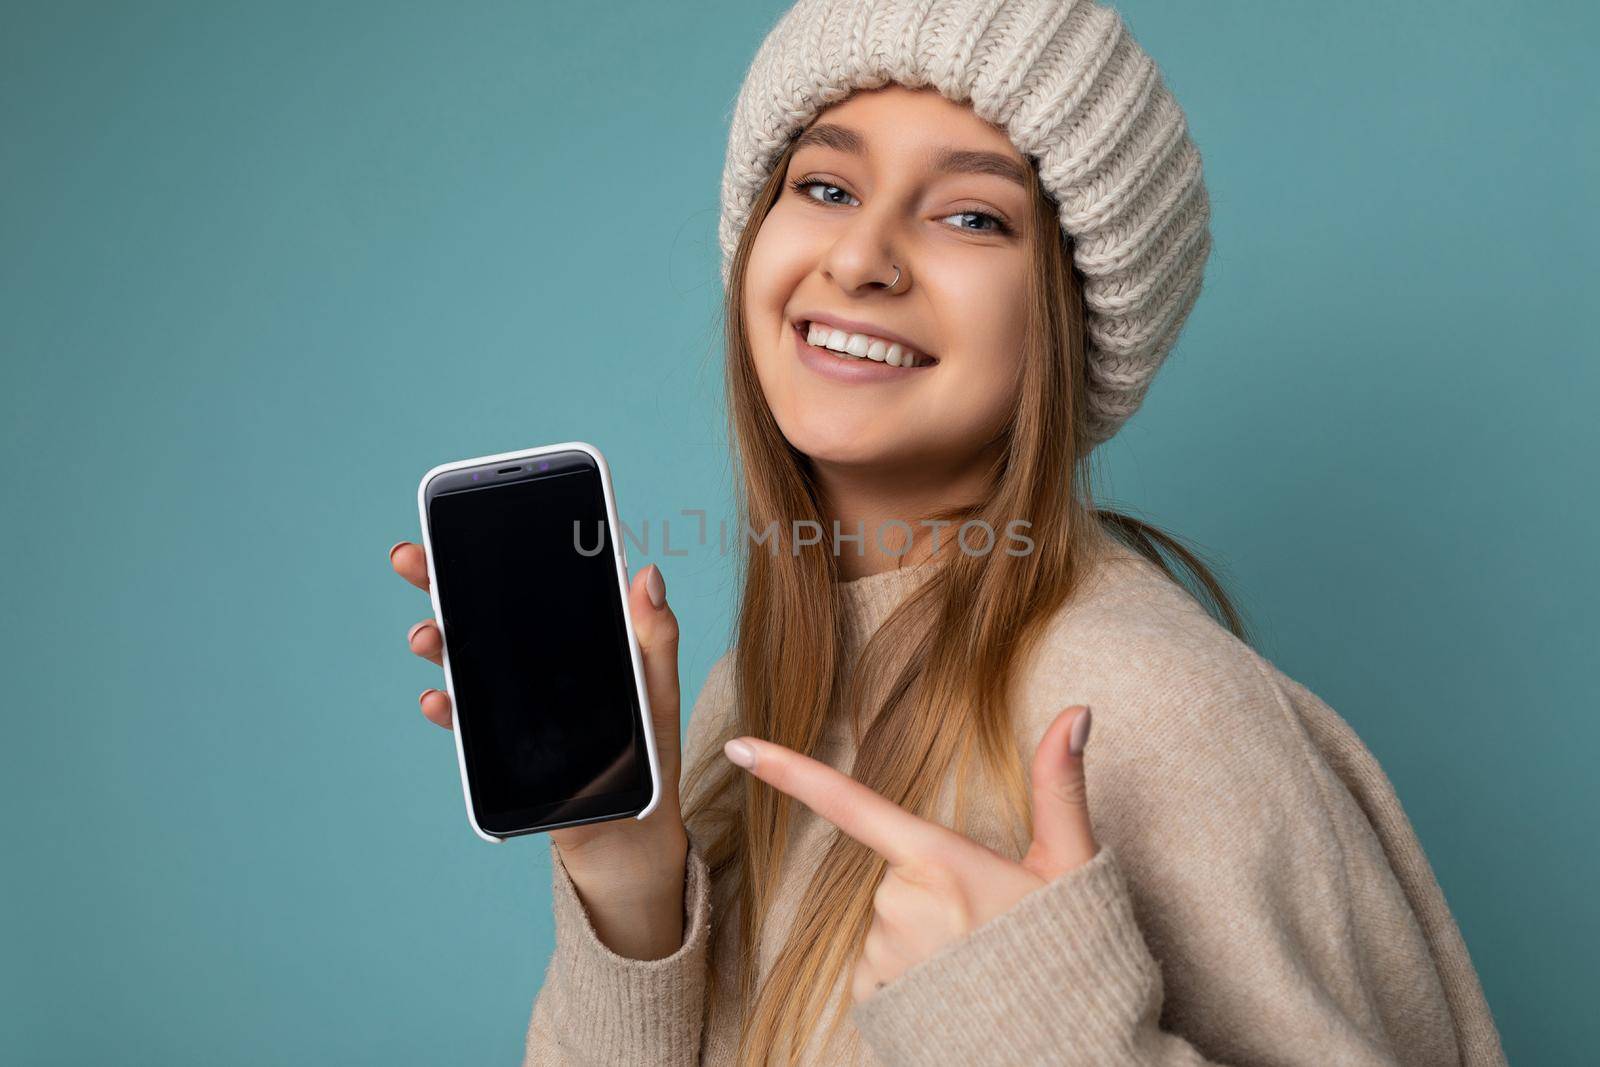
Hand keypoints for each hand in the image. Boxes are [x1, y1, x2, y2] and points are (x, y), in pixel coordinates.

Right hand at [387, 539, 688, 875]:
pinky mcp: (500, 744)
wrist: (631, 823)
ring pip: (462, 659)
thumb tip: (647, 572)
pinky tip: (440, 700)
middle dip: (440, 578)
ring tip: (425, 632)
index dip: (504, 546)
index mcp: (571, 634)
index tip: (475, 512)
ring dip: (436, 640)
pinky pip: (465, 723)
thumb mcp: (658, 687)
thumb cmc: (648, 749)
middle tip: (412, 555)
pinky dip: (448, 709)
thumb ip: (655, 635)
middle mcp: (532, 660)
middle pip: (480, 609)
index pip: (532, 581)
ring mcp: (511, 700)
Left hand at [721, 704, 1095, 1003]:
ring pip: (885, 922)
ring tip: (974, 961)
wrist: (1065, 1046)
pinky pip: (876, 966)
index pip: (851, 804)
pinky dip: (904, 973)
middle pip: (892, 874)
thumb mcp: (1071, 865)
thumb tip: (1075, 712)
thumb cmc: (1069, 953)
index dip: (790, 772)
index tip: (740, 748)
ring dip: (921, 936)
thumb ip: (1059, 786)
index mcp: (939, 859)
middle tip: (985, 923)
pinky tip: (948, 987)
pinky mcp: (874, 995)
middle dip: (931, 890)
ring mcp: (882, 953)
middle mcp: (899, 903)